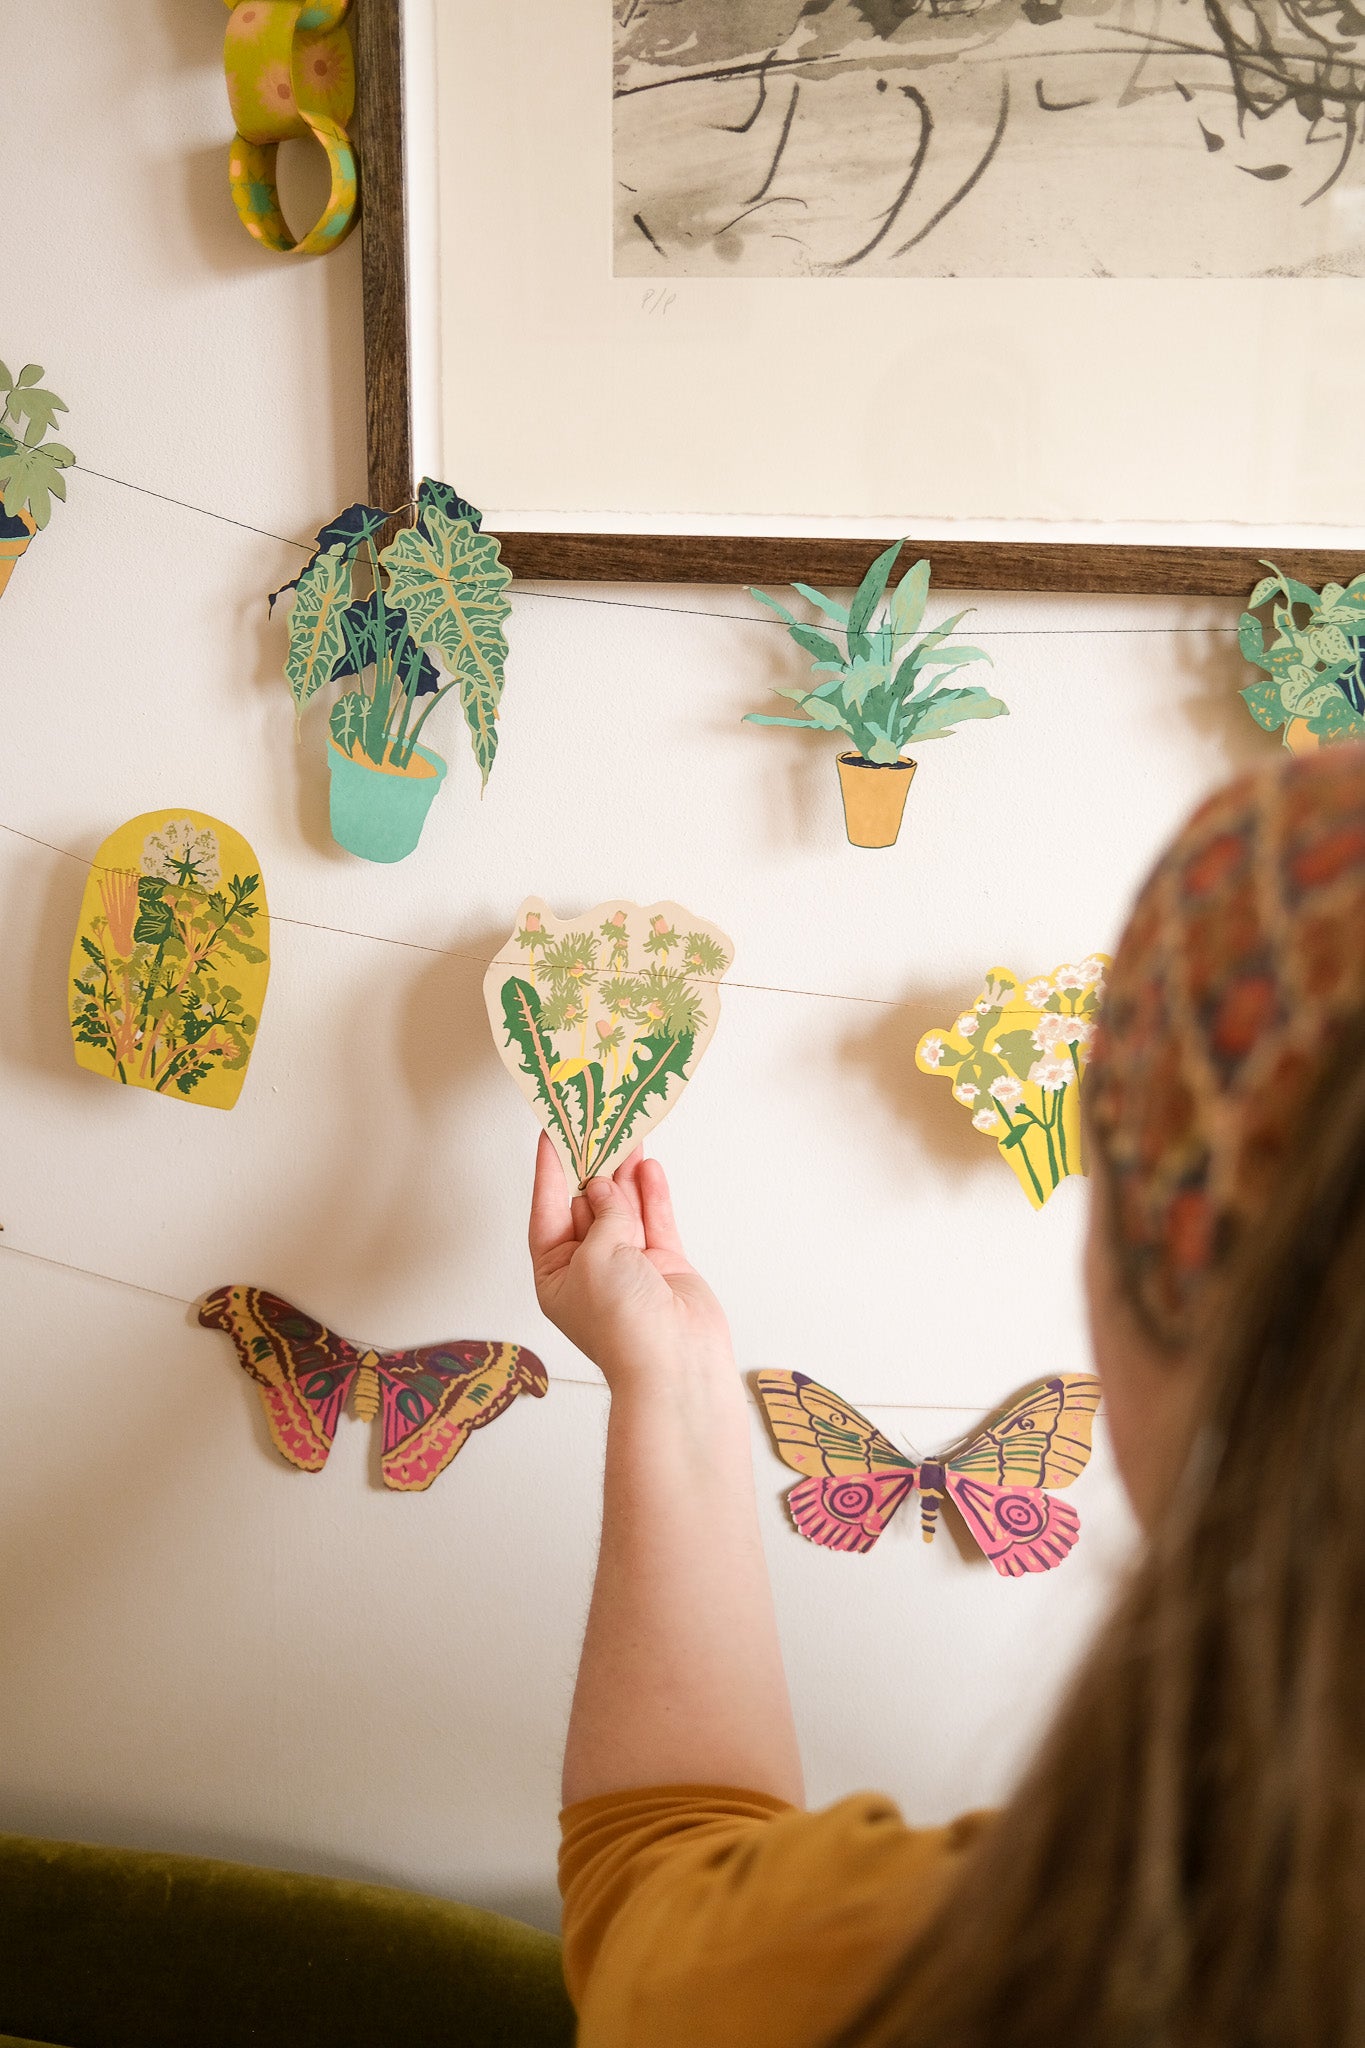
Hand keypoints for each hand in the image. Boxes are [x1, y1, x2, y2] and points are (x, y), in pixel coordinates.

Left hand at [528, 1133, 733, 1392]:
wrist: (674, 1363)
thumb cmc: (621, 1323)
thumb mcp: (596, 1257)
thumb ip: (604, 1215)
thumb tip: (605, 1186)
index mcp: (555, 1275)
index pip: (548, 1211)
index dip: (550, 1171)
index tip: (552, 1134)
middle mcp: (589, 1269)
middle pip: (587, 1206)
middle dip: (592, 1165)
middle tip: (596, 1124)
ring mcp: (629, 1266)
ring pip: (624, 1209)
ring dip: (624, 1174)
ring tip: (627, 1132)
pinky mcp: (663, 1265)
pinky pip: (654, 1221)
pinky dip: (651, 1195)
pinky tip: (648, 1167)